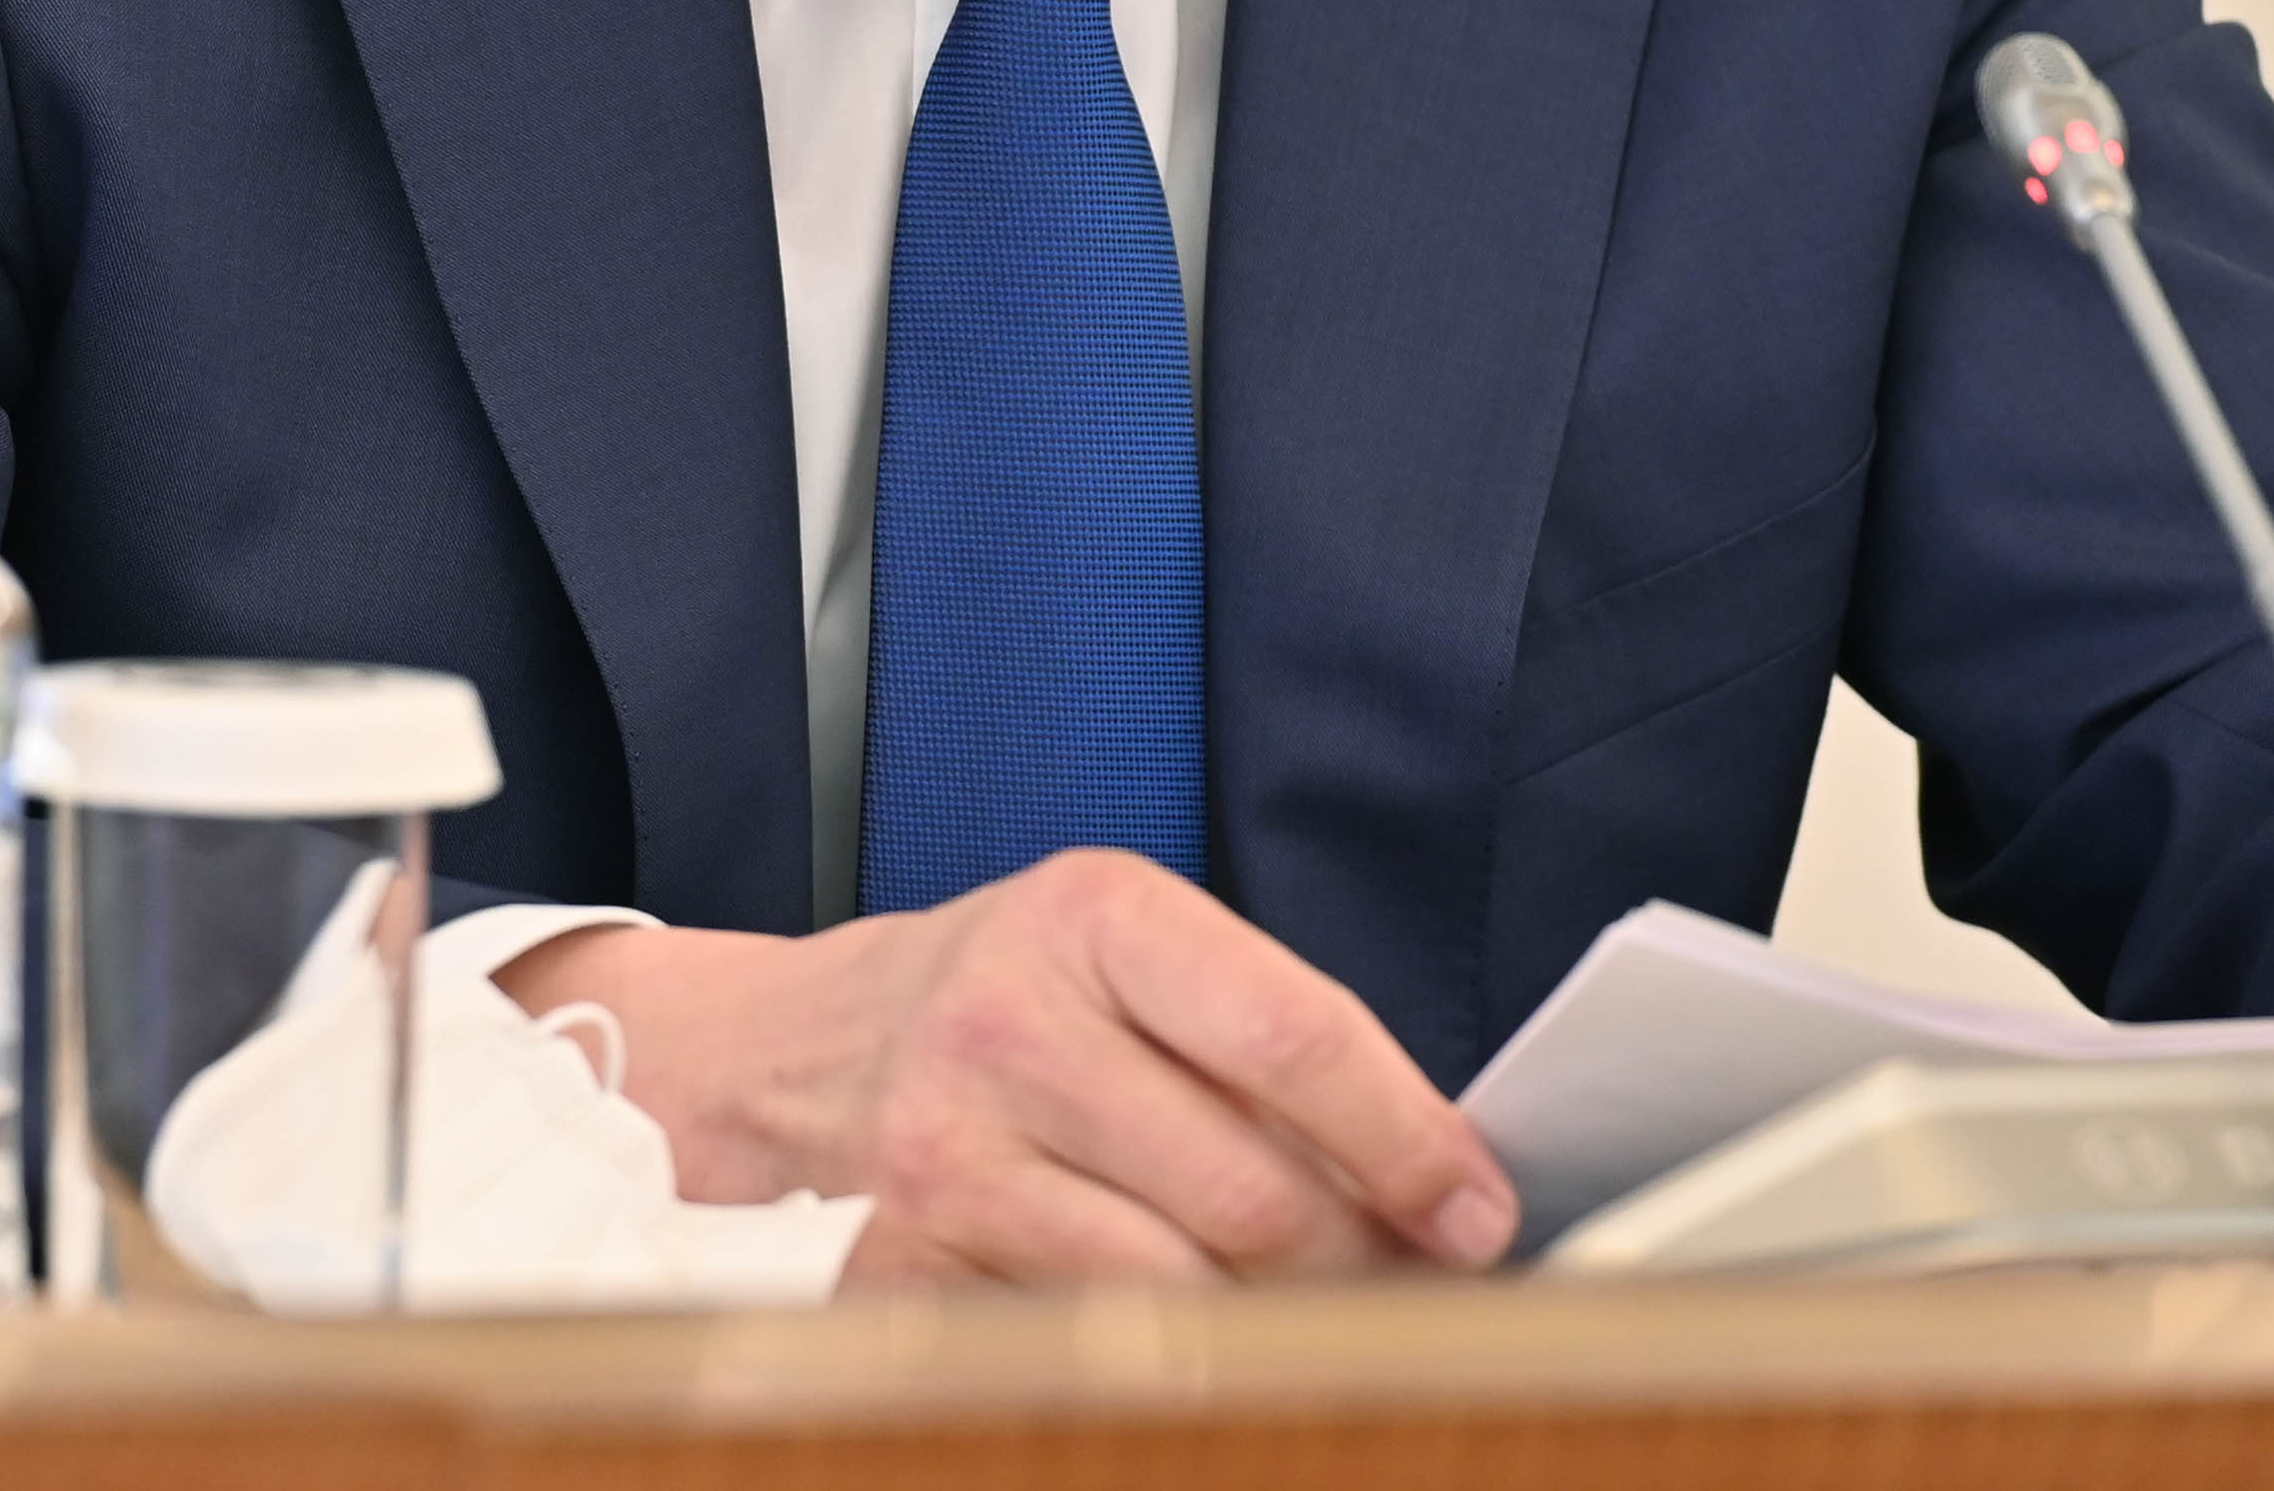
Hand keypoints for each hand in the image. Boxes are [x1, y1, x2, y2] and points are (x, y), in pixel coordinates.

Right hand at [497, 850, 1519, 1284]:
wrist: (793, 1054)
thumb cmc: (1009, 995)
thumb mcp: (1129, 952)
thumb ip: (1265, 1036)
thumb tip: (1431, 1175)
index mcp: (1093, 916)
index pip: (1293, 1035)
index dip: (1409, 1139)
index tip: (1480, 1209)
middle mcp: (1010, 1027)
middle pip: (1249, 1193)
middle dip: (1363, 1260)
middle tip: (1425, 1285)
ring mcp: (946, 1158)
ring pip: (1177, 1291)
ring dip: (1278, 1322)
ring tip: (1327, 1312)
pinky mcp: (905, 1272)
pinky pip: (1083, 1347)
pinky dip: (1167, 1357)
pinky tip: (1205, 1336)